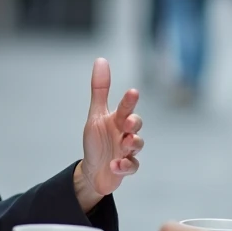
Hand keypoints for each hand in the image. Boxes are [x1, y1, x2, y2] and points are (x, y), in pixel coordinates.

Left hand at [78, 58, 141, 205]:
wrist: (94, 170)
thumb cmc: (96, 141)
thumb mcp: (96, 115)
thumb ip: (100, 90)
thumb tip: (101, 60)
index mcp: (117, 119)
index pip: (125, 107)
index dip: (129, 101)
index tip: (133, 92)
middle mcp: (124, 133)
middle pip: (136, 125)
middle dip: (134, 123)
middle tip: (128, 123)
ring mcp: (127, 151)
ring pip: (137, 145)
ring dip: (133, 144)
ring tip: (125, 144)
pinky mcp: (126, 168)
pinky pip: (131, 166)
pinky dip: (125, 166)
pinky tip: (115, 165)